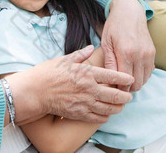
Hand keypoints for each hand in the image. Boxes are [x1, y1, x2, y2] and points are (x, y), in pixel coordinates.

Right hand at [9, 46, 133, 124]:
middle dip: (125, 97)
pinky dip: (104, 117)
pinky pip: (96, 118)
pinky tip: (106, 114)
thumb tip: (91, 47)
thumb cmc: (48, 73)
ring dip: (117, 108)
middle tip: (129, 96)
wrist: (35, 91)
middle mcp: (89, 89)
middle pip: (114, 95)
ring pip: (108, 109)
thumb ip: (81, 54)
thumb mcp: (65, 59)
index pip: (112, 76)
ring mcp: (84, 102)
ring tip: (121, 106)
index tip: (130, 79)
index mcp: (87, 73)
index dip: (124, 78)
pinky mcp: (78, 113)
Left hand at [101, 0, 155, 91]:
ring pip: (144, 81)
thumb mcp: (106, 43)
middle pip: (136, 85)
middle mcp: (140, 55)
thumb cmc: (114, 26)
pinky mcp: (153, 53)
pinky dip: (141, 76)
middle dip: (126, 88)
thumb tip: (111, 80)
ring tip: (124, 76)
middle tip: (117, 84)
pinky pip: (149, 73)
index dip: (118, 89)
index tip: (112, 87)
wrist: (130, 12)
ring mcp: (148, 54)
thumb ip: (109, 62)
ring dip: (135, 82)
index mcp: (126, 53)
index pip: (124, 82)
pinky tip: (132, 70)